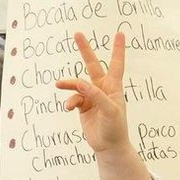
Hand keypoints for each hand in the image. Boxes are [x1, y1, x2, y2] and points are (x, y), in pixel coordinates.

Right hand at [55, 31, 129, 155]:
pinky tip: (68, 107)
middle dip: (85, 50)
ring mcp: (92, 97)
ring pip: (77, 84)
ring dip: (69, 84)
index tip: (120, 33)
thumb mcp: (109, 111)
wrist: (108, 146)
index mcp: (114, 87)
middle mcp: (103, 89)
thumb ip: (96, 95)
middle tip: (77, 34)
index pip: (116, 64)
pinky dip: (69, 101)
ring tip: (59, 84)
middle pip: (93, 65)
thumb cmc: (115, 128)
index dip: (118, 49)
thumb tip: (80, 83)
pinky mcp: (83, 106)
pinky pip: (73, 98)